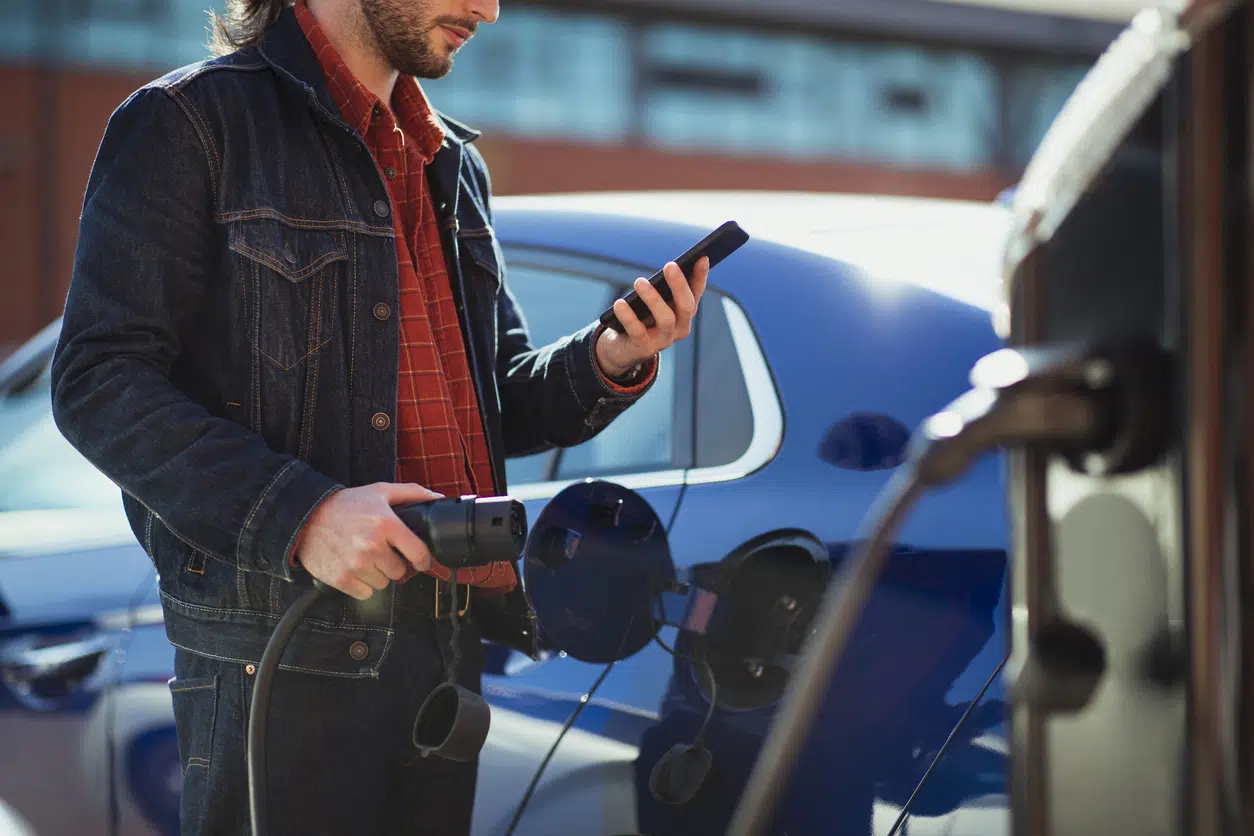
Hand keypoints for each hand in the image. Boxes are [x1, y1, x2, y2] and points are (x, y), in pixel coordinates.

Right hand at [295, 482, 442, 600]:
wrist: (305, 516)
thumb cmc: (345, 504)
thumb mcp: (380, 492)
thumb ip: (412, 493)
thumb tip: (437, 498)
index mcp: (386, 524)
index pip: (419, 553)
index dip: (423, 559)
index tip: (419, 560)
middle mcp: (372, 546)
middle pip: (400, 572)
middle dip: (393, 564)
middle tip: (380, 552)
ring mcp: (356, 564)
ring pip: (383, 584)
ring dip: (377, 574)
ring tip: (364, 557)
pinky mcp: (341, 579)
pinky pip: (365, 593)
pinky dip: (361, 584)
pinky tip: (353, 568)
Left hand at [596, 257, 708, 377]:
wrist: (621, 349)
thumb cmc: (640, 318)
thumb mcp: (653, 302)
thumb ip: (662, 287)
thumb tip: (670, 266)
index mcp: (684, 314)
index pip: (696, 293)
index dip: (700, 276)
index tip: (702, 257)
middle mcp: (679, 328)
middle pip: (686, 306)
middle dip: (680, 285)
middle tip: (670, 265)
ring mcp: (663, 340)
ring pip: (666, 319)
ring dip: (653, 298)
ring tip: (639, 281)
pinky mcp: (644, 348)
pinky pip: (637, 331)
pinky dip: (628, 316)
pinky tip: (619, 303)